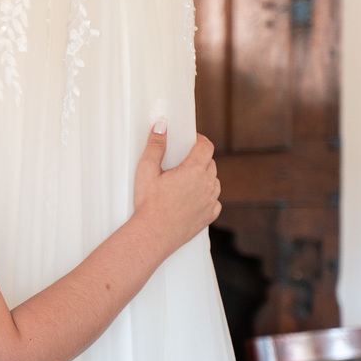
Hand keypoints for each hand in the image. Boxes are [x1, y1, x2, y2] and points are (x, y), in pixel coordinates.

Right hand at [131, 123, 220, 257]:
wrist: (153, 235)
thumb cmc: (148, 204)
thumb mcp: (146, 170)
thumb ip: (155, 146)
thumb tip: (161, 126)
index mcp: (194, 170)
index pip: (206, 147)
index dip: (200, 140)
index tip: (192, 139)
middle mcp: (207, 185)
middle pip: (210, 163)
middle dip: (200, 158)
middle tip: (183, 160)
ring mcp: (210, 201)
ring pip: (214, 181)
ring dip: (204, 176)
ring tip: (187, 179)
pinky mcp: (209, 216)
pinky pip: (214, 200)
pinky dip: (207, 195)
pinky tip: (193, 198)